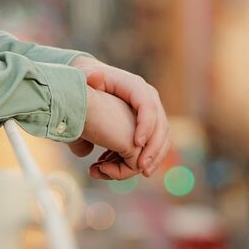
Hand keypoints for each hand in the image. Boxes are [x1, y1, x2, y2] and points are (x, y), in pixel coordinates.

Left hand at [72, 56, 171, 175]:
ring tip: (141, 172)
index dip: (146, 125)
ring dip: (154, 158)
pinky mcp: (146, 127)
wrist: (89, 88)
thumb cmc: (86, 83)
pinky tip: (129, 170)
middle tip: (142, 168)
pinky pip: (154, 146)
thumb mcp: (85, 76)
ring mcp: (150, 114)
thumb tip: (94, 78)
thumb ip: (88, 77)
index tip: (136, 144)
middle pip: (161, 125)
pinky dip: (146, 159)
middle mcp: (148, 99)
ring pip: (163, 138)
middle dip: (154, 148)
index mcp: (136, 87)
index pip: (148, 105)